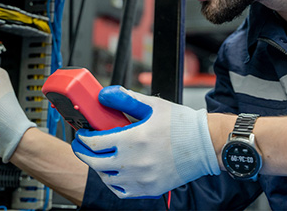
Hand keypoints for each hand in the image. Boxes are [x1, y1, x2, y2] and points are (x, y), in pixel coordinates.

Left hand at [71, 86, 219, 197]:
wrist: (205, 145)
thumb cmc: (180, 124)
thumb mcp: (152, 105)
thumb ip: (125, 98)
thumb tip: (104, 94)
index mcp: (134, 138)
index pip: (95, 143)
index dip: (83, 138)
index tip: (82, 134)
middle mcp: (135, 162)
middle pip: (96, 162)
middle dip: (84, 153)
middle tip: (82, 146)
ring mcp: (142, 178)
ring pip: (107, 178)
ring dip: (98, 168)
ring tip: (99, 157)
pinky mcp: (150, 189)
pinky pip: (122, 191)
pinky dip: (114, 183)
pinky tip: (114, 172)